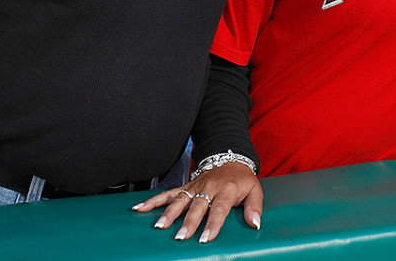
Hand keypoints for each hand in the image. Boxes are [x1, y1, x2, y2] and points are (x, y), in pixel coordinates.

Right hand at [132, 163, 261, 243]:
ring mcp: (195, 186)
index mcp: (226, 189)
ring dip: (169, 213)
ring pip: (180, 200)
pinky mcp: (186, 186)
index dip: (213, 224)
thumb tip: (255, 223)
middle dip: (188, 222)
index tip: (206, 238)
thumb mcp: (255, 190)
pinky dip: (154, 200)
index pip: (219, 209)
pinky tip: (140, 208)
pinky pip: (168, 193)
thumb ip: (254, 207)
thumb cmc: (242, 179)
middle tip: (181, 237)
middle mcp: (208, 187)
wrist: (230, 158)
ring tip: (160, 226)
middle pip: (197, 206)